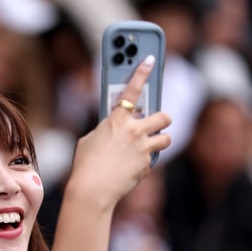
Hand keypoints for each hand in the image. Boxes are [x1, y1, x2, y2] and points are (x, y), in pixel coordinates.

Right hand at [67, 55, 170, 210]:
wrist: (92, 190)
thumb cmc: (86, 164)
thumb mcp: (90, 139)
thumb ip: (105, 129)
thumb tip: (114, 128)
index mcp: (116, 120)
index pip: (132, 89)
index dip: (141, 71)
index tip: (150, 59)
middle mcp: (134, 131)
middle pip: (162, 116)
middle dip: (162, 118)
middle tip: (156, 121)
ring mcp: (144, 148)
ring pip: (165, 138)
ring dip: (159, 140)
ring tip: (148, 145)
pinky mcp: (147, 165)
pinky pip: (152, 159)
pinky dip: (145, 161)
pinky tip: (131, 167)